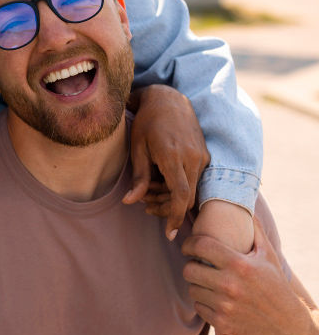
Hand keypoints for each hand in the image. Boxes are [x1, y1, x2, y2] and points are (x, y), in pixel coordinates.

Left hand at [124, 85, 208, 239]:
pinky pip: (195, 180)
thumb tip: (130, 201)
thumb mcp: (137, 148)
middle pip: (186, 197)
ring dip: (172, 198)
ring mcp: (202, 157)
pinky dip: (179, 187)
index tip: (169, 234)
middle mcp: (193, 158)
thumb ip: (138, 177)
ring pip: (192, 191)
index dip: (174, 216)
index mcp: (174, 156)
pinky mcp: (204, 156)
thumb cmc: (147, 122)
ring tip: (149, 193)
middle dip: (167, 208)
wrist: (168, 100)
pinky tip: (162, 182)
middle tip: (146, 207)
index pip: (180, 195)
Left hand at [182, 219, 317, 334]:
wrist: (287, 325)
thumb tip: (245, 207)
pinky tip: (213, 297)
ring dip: (197, 284)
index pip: (200, 245)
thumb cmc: (275, 285)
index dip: (189, 243)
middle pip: (189, 269)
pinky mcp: (222, 322)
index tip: (187, 246)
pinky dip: (203, 302)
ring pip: (192, 289)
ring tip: (207, 281)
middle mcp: (230, 285)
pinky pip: (198, 307)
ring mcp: (225, 305)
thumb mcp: (268, 256)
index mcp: (239, 264)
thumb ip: (254, 231)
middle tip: (197, 265)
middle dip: (192, 265)